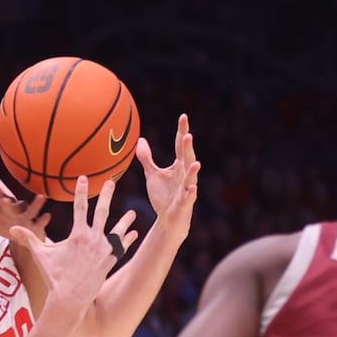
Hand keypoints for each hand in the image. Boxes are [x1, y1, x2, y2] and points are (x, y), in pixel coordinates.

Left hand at [0, 192, 50, 243]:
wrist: (22, 236)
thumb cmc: (5, 222)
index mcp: (7, 208)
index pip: (2, 203)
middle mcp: (18, 211)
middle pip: (15, 206)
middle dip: (10, 204)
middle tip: (5, 199)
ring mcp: (28, 218)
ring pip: (31, 211)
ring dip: (36, 204)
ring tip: (42, 196)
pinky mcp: (36, 227)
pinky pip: (41, 223)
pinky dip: (43, 220)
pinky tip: (47, 216)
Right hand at [11, 177, 136, 318]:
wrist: (71, 297)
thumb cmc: (54, 276)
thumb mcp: (41, 255)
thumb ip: (29, 239)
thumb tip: (11, 229)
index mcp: (78, 234)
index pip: (80, 207)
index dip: (81, 191)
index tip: (83, 178)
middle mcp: (93, 238)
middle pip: (102, 212)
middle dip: (106, 196)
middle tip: (111, 184)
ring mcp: (104, 250)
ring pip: (117, 231)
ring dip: (125, 221)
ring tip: (132, 214)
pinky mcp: (109, 261)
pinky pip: (120, 247)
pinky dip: (127, 240)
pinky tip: (133, 234)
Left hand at [136, 114, 199, 238]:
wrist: (168, 220)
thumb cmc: (163, 196)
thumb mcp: (152, 175)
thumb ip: (146, 158)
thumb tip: (141, 140)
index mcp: (178, 166)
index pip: (180, 146)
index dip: (182, 131)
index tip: (184, 116)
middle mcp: (185, 175)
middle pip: (187, 158)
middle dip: (188, 147)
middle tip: (187, 134)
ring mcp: (186, 189)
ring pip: (191, 178)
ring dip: (193, 170)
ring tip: (195, 162)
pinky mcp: (184, 204)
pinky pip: (189, 197)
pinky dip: (191, 193)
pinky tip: (193, 188)